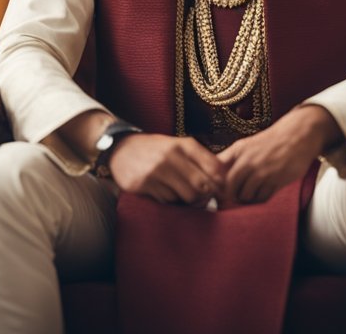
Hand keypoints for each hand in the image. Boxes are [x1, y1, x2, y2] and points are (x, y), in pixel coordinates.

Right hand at [107, 133, 225, 205]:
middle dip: (205, 196)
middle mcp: (171, 156)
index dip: (220, 182)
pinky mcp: (143, 184)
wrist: (122, 149)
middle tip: (202, 198)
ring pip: (184, 197)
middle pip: (201, 187)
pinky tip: (163, 191)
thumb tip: (224, 180)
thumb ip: (201, 159)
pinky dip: (169, 200)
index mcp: (184, 145)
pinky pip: (166, 201)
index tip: (218, 188)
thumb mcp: (179, 146)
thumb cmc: (157, 150)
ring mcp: (156, 170)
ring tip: (181, 193)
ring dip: (185, 200)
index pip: (214, 168)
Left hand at [216, 105, 340, 204]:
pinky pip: (262, 197)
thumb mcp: (246, 145)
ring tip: (250, 195)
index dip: (216, 183)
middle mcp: (248, 161)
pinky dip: (259, 199)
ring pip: (246, 195)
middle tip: (234, 197)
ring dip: (246, 199)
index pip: (218, 171)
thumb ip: (230, 158)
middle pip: (230, 188)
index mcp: (238, 150)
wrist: (297, 135)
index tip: (218, 189)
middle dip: (231, 196)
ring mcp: (262, 171)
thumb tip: (214, 176)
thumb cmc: (270, 142)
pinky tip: (261, 193)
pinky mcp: (276, 180)